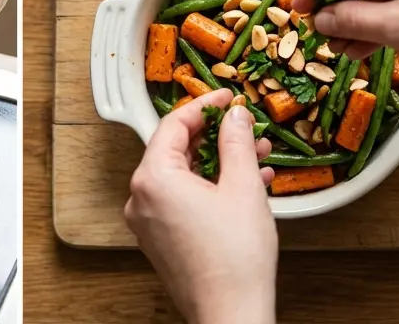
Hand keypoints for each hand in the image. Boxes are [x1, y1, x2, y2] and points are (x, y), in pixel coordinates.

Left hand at [124, 90, 276, 323]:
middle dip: (217, 137)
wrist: (232, 318)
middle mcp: (141, 197)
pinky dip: (211, 188)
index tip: (228, 98)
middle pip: (177, 149)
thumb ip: (236, 142)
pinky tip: (246, 185)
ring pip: (184, 176)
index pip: (174, 124)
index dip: (205, 106)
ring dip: (220, 163)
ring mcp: (148, 221)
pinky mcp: (161, 240)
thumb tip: (235, 116)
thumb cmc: (234, 260)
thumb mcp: (243, 187)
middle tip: (245, 127)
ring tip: (257, 156)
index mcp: (152, 178)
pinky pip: (184, 199)